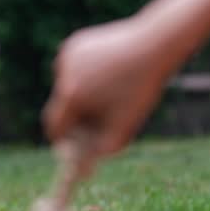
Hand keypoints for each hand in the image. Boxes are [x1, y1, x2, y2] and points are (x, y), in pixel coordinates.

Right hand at [43, 19, 171, 157]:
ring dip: (81, 95)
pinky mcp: (76, 43)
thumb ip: (103, 149)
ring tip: (112, 89)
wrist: (154, 44)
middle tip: (96, 122)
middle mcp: (63, 73)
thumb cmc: (140, 87)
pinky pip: (74, 68)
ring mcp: (67, 55)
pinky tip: (110, 70)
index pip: (55, 127)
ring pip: (68, 86)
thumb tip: (84, 168)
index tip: (74, 145)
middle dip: (75, 117)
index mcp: (71, 95)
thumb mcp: (124, 124)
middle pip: (61, 106)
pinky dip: (85, 75)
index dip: (63, 140)